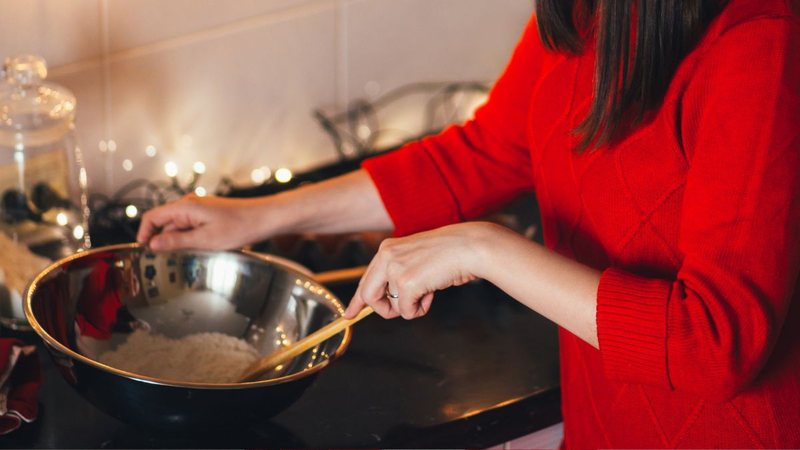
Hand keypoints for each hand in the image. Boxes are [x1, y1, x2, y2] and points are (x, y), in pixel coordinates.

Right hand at [136, 194, 266, 250]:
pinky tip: (197, 251)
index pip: (152, 216)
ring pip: (178, 226)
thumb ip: (177, 241)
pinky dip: (189, 238)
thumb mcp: (205, 239)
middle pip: (164, 222)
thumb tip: (153, 243)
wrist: (265, 218)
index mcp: (185, 207)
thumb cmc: (240, 227)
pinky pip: (191, 227)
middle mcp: (190, 205)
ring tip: (181, 258)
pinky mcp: (209, 215)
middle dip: (160, 240)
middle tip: (161, 261)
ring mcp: (200, 209)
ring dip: (176, 241)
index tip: (143, 251)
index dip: (143, 234)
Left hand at [344, 222, 492, 319]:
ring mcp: (394, 269)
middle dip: (383, 309)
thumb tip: (391, 302)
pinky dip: (420, 309)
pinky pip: (406, 312)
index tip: (349, 315)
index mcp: (387, 249)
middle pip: (368, 296)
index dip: (357, 300)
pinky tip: (432, 294)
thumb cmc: (450, 254)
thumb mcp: (416, 260)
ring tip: (429, 291)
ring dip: (411, 306)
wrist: (469, 247)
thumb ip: (399, 275)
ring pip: (392, 307)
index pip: (366, 279)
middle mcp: (385, 256)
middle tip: (399, 312)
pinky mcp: (405, 283)